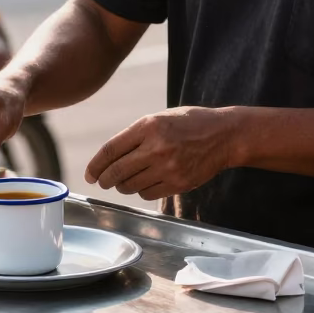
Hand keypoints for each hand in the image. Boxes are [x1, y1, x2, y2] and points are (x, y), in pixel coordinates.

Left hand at [84, 106, 237, 200]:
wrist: (224, 135)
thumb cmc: (188, 124)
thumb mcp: (159, 119)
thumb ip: (135, 135)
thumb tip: (109, 158)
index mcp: (148, 126)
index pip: (111, 150)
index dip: (96, 165)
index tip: (89, 174)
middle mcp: (156, 147)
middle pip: (117, 171)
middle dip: (105, 180)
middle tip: (102, 182)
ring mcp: (168, 167)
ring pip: (131, 185)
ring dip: (123, 186)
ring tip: (124, 181)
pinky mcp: (178, 183)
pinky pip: (148, 194)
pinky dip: (141, 191)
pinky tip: (144, 183)